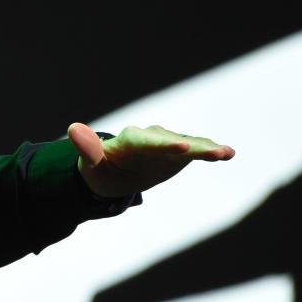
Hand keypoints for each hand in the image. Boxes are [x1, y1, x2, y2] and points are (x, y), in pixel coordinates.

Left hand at [68, 122, 234, 198]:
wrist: (113, 173)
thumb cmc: (99, 169)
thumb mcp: (91, 164)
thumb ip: (88, 149)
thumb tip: (72, 128)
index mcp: (128, 141)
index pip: (147, 141)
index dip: (164, 144)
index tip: (182, 147)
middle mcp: (151, 138)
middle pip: (172, 142)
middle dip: (191, 146)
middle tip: (211, 151)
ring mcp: (167, 144)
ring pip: (188, 145)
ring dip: (206, 148)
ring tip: (224, 153)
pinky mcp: (179, 152)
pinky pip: (196, 150)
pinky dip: (210, 151)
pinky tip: (228, 153)